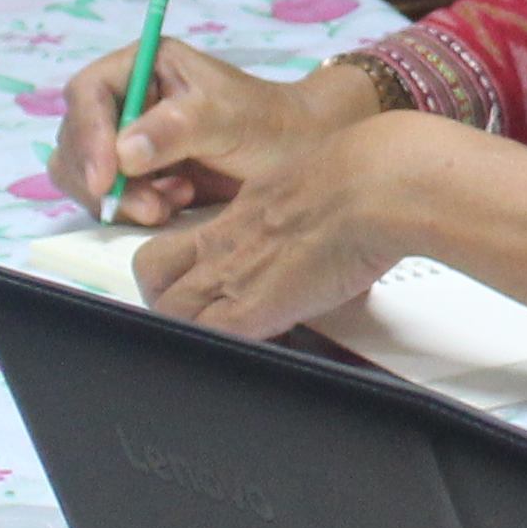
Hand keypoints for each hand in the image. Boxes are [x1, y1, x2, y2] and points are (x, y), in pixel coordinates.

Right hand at [56, 42, 377, 225]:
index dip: (87, 135)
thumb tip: (123, 152)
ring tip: (172, 203)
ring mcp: (127, 139)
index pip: (88, 93)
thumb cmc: (271, 123)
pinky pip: (108, 198)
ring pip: (85, 174)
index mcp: (143, 65)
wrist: (300, 156)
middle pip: (76, 139)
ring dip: (119, 199)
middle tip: (151, 206)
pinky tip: (177, 204)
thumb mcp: (229, 118)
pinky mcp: (136, 176)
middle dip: (103, 179)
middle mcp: (127, 99)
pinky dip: (133, 209)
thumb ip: (178, 128)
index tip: (106, 177)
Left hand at [132, 110, 450, 338]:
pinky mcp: (248, 311)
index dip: (183, 260)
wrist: (374, 188)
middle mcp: (225, 238)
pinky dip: (219, 351)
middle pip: (152, 270)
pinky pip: (207, 340)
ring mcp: (230, 274)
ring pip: (169, 310)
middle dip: (165, 292)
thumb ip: (306, 202)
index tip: (199, 273)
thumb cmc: (365, 177)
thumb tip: (327, 209)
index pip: (185, 235)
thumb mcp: (320, 180)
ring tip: (223, 335)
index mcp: (243, 205)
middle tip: (193, 309)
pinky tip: (253, 347)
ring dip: (189, 325)